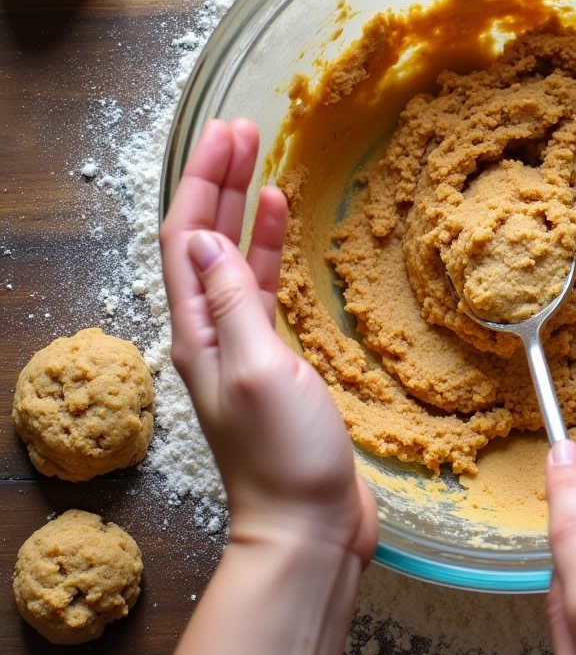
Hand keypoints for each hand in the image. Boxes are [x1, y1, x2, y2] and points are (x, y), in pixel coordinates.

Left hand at [159, 118, 377, 561]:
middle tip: (243, 128)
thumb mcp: (257, 370)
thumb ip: (232, 302)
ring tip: (259, 160)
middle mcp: (212, 332)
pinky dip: (268, 247)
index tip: (228, 134)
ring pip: (234, 256)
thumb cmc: (284, 458)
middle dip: (219, 180)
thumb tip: (206, 238)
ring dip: (242, 206)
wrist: (307, 526)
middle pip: (206, 239)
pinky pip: (263, 287)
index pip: (189, 238)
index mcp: (198, 332)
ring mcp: (244, 345)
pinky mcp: (276, 360)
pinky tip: (279, 222)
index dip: (203, 181)